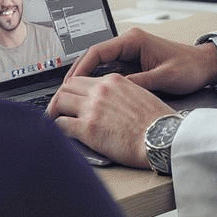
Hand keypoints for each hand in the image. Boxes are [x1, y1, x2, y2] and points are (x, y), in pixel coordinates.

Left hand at [47, 71, 175, 167]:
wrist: (163, 137)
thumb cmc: (158, 121)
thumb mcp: (141, 95)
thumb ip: (122, 93)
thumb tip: (113, 102)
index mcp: (114, 81)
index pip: (83, 78)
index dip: (72, 89)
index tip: (70, 97)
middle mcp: (100, 90)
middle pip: (67, 86)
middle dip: (60, 97)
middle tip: (57, 109)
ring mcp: (93, 108)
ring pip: (59, 102)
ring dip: (53, 111)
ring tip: (53, 121)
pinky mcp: (88, 128)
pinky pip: (60, 124)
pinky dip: (55, 128)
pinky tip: (57, 134)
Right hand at [66, 27, 216, 95]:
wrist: (206, 66)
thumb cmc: (189, 68)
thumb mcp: (163, 77)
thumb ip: (139, 82)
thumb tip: (114, 91)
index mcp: (134, 40)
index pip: (98, 50)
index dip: (81, 67)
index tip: (70, 83)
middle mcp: (129, 44)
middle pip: (95, 57)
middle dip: (79, 74)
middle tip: (64, 92)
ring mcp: (131, 53)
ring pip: (102, 66)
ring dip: (89, 80)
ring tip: (74, 97)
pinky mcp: (134, 63)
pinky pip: (112, 72)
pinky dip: (101, 83)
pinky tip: (94, 96)